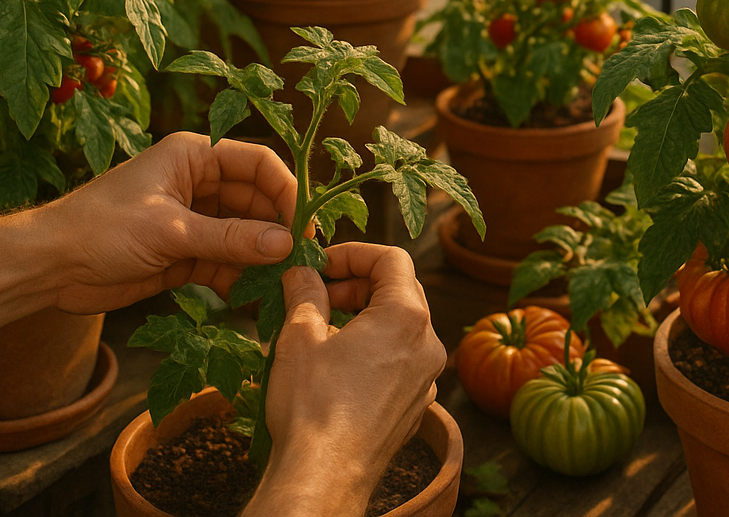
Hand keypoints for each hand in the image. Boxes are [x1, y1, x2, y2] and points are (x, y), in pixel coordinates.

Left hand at [42, 133, 298, 312]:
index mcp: (193, 157)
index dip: (286, 190)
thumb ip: (229, 239)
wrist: (48, 268)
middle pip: (256, 201)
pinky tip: (255, 297)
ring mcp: (192, 220)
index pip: (257, 163)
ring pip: (244, 234)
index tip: (304, 225)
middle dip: (278, 229)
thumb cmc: (100, 230)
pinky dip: (240, 278)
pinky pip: (225, 262)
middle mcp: (198, 184)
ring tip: (284, 284)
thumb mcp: (170, 231)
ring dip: (262, 257)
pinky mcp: (184, 254)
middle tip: (302, 261)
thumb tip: (286, 244)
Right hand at [245, 243, 445, 516]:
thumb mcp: (300, 336)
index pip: (392, 258)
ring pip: (402, 327)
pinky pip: (402, 360)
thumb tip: (301, 271)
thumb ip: (305, 293)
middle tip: (318, 294)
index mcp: (407, 317)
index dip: (354, 253)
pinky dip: (376, 349)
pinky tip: (340, 365)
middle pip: (402, 290)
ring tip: (324, 329)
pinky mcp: (417, 405)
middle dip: (358, 284)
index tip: (321, 265)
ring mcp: (427, 378)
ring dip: (366, 317)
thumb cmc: (313, 406)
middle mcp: (428, 344)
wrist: (325, 476)